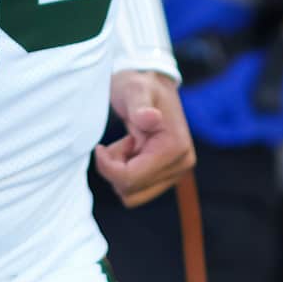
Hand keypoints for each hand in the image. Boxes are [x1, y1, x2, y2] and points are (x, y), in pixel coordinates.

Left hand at [95, 70, 194, 207]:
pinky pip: (138, 191)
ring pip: (133, 196)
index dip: (108, 167)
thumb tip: (151, 118)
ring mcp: (177, 172)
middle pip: (132, 190)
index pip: (132, 178)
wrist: (151, 85)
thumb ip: (140, 106)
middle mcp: (182, 164)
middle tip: (119, 141)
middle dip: (115, 168)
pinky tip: (131, 151)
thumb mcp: (134, 90)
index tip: (100, 147)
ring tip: (126, 144)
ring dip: (120, 172)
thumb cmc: (139, 86)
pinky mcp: (168, 176)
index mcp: (176, 147)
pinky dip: (126, 174)